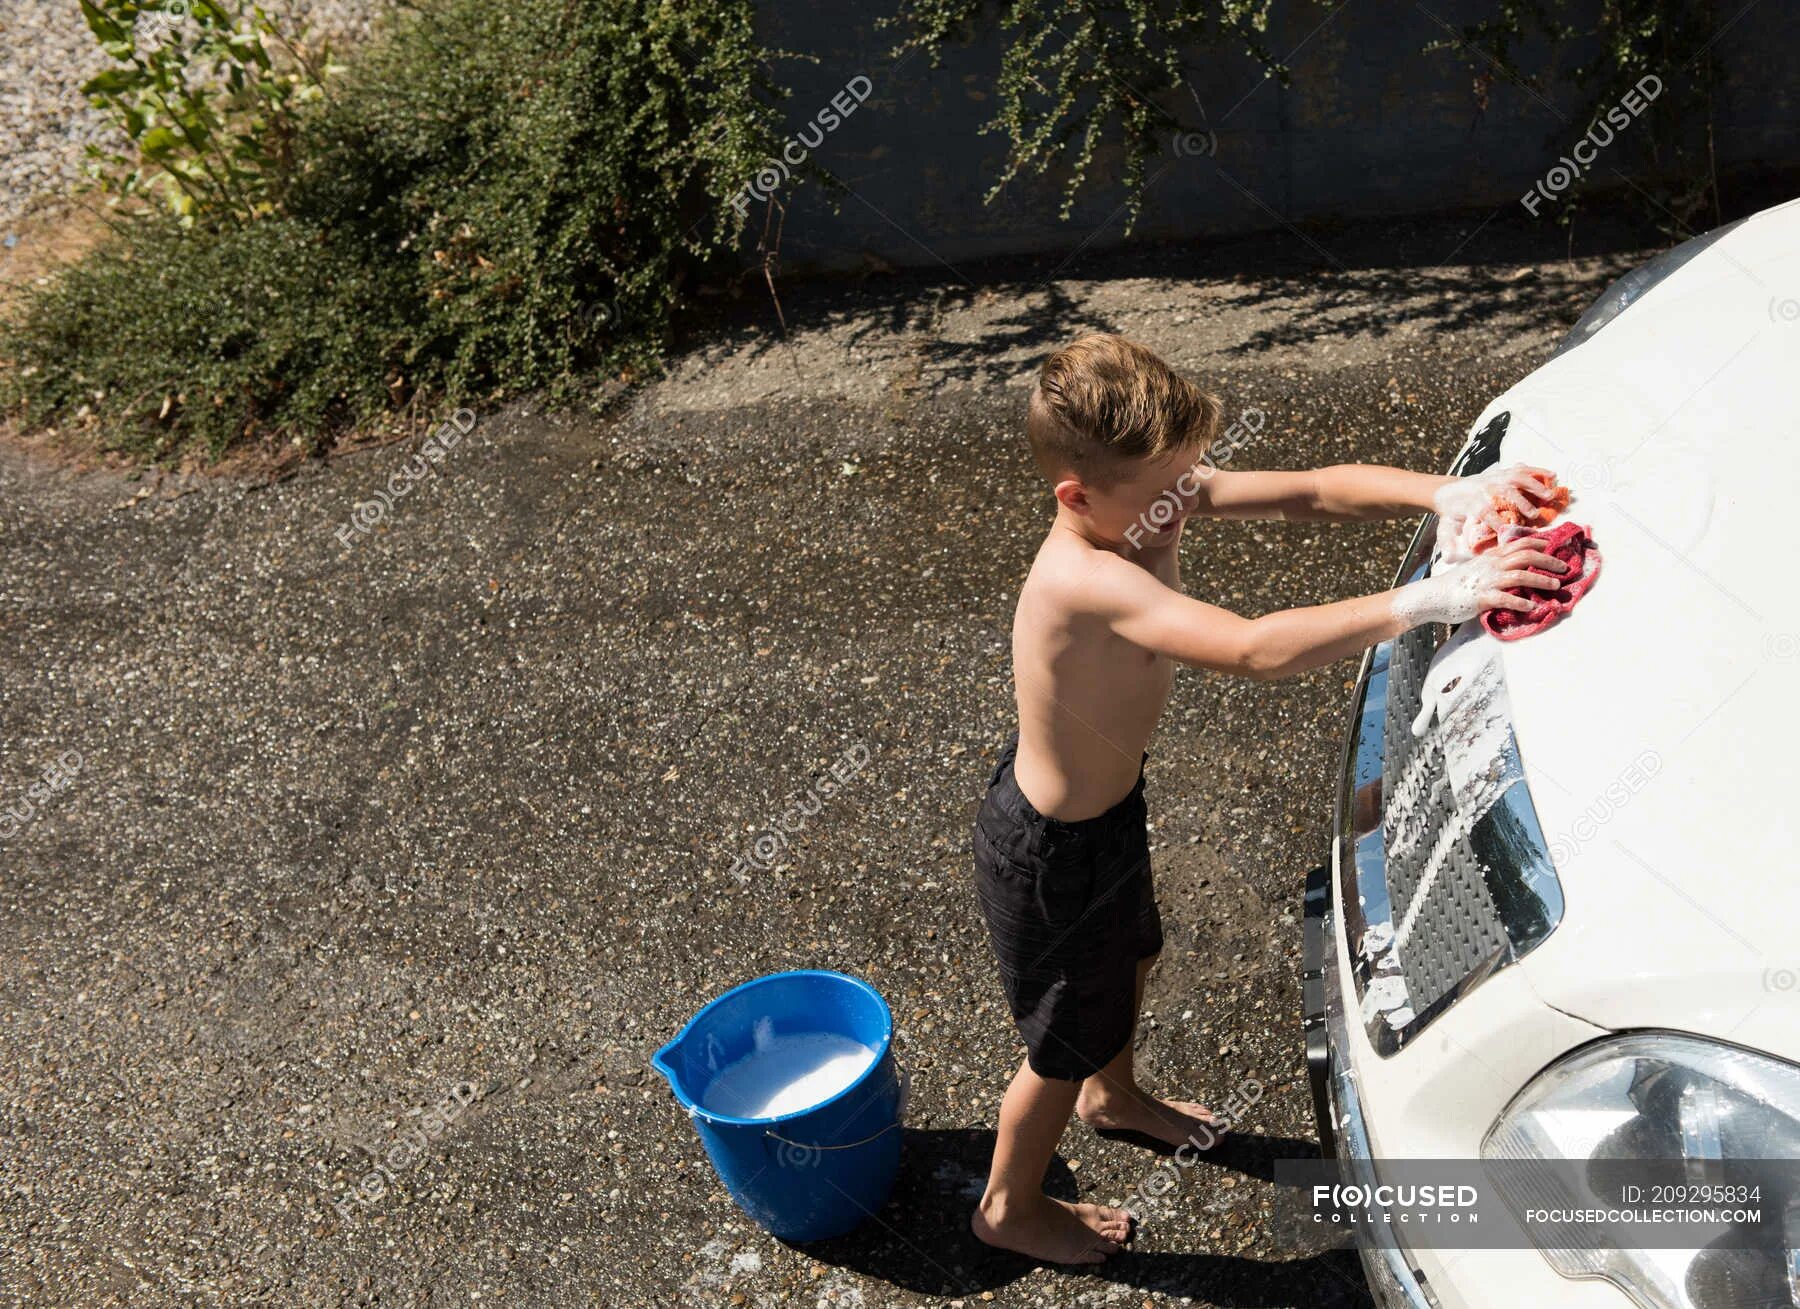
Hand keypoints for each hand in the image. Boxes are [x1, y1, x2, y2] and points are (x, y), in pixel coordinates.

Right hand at [1392, 536, 1567, 626]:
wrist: (1433, 596)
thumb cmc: (1456, 585)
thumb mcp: (1476, 569)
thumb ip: (1494, 566)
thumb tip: (1513, 568)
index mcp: (1491, 557)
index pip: (1519, 543)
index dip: (1539, 543)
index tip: (1554, 545)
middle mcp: (1491, 565)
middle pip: (1526, 556)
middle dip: (1548, 560)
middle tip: (1564, 567)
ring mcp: (1487, 581)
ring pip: (1520, 575)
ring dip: (1541, 580)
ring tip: (1555, 586)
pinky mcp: (1481, 598)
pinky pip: (1505, 599)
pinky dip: (1520, 602)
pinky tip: (1532, 607)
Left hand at [1432, 464, 1558, 561]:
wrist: (1447, 490)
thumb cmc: (1451, 514)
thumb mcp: (1445, 528)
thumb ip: (1447, 543)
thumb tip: (1447, 558)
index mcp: (1472, 504)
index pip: (1485, 513)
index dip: (1497, 522)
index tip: (1510, 534)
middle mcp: (1485, 489)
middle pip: (1504, 493)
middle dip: (1520, 502)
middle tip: (1535, 515)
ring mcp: (1495, 478)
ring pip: (1516, 478)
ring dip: (1534, 485)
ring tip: (1550, 495)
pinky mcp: (1502, 472)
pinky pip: (1521, 469)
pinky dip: (1537, 471)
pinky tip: (1553, 475)